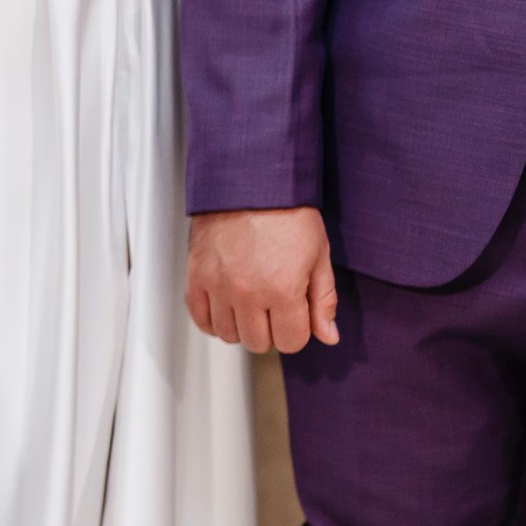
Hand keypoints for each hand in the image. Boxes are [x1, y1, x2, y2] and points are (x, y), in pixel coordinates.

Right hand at [186, 207, 340, 353]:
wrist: (249, 183)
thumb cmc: (287, 213)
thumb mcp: (319, 256)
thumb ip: (324, 301)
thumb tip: (328, 336)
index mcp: (283, 290)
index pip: (291, 341)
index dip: (298, 331)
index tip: (297, 315)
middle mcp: (247, 293)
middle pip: (258, 343)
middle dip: (271, 331)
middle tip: (275, 310)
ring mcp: (218, 286)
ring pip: (228, 334)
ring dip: (242, 327)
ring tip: (251, 308)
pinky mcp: (197, 276)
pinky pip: (199, 317)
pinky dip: (213, 321)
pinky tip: (226, 310)